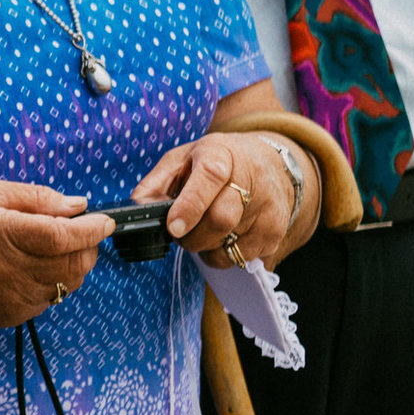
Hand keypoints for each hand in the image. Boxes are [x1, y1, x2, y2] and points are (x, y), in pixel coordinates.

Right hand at [0, 180, 112, 326]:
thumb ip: (34, 197)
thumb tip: (77, 205)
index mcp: (2, 233)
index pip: (63, 236)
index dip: (91, 229)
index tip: (105, 220)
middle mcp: (9, 271)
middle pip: (73, 264)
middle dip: (88, 246)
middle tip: (81, 231)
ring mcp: (12, 299)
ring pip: (67, 284)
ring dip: (73, 265)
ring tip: (55, 248)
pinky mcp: (11, 316)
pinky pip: (50, 299)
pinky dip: (53, 281)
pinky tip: (32, 267)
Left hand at [134, 134, 300, 266]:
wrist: (269, 164)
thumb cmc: (218, 162)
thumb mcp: (183, 159)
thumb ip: (157, 182)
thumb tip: (138, 207)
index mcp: (222, 155)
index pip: (210, 178)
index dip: (190, 206)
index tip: (173, 227)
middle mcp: (251, 181)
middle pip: (219, 220)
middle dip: (191, 236)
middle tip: (179, 232)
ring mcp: (267, 210)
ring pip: (228, 246)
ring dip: (204, 247)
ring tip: (201, 230)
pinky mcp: (275, 234)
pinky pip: (238, 259)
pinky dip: (220, 254)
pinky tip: (221, 236)